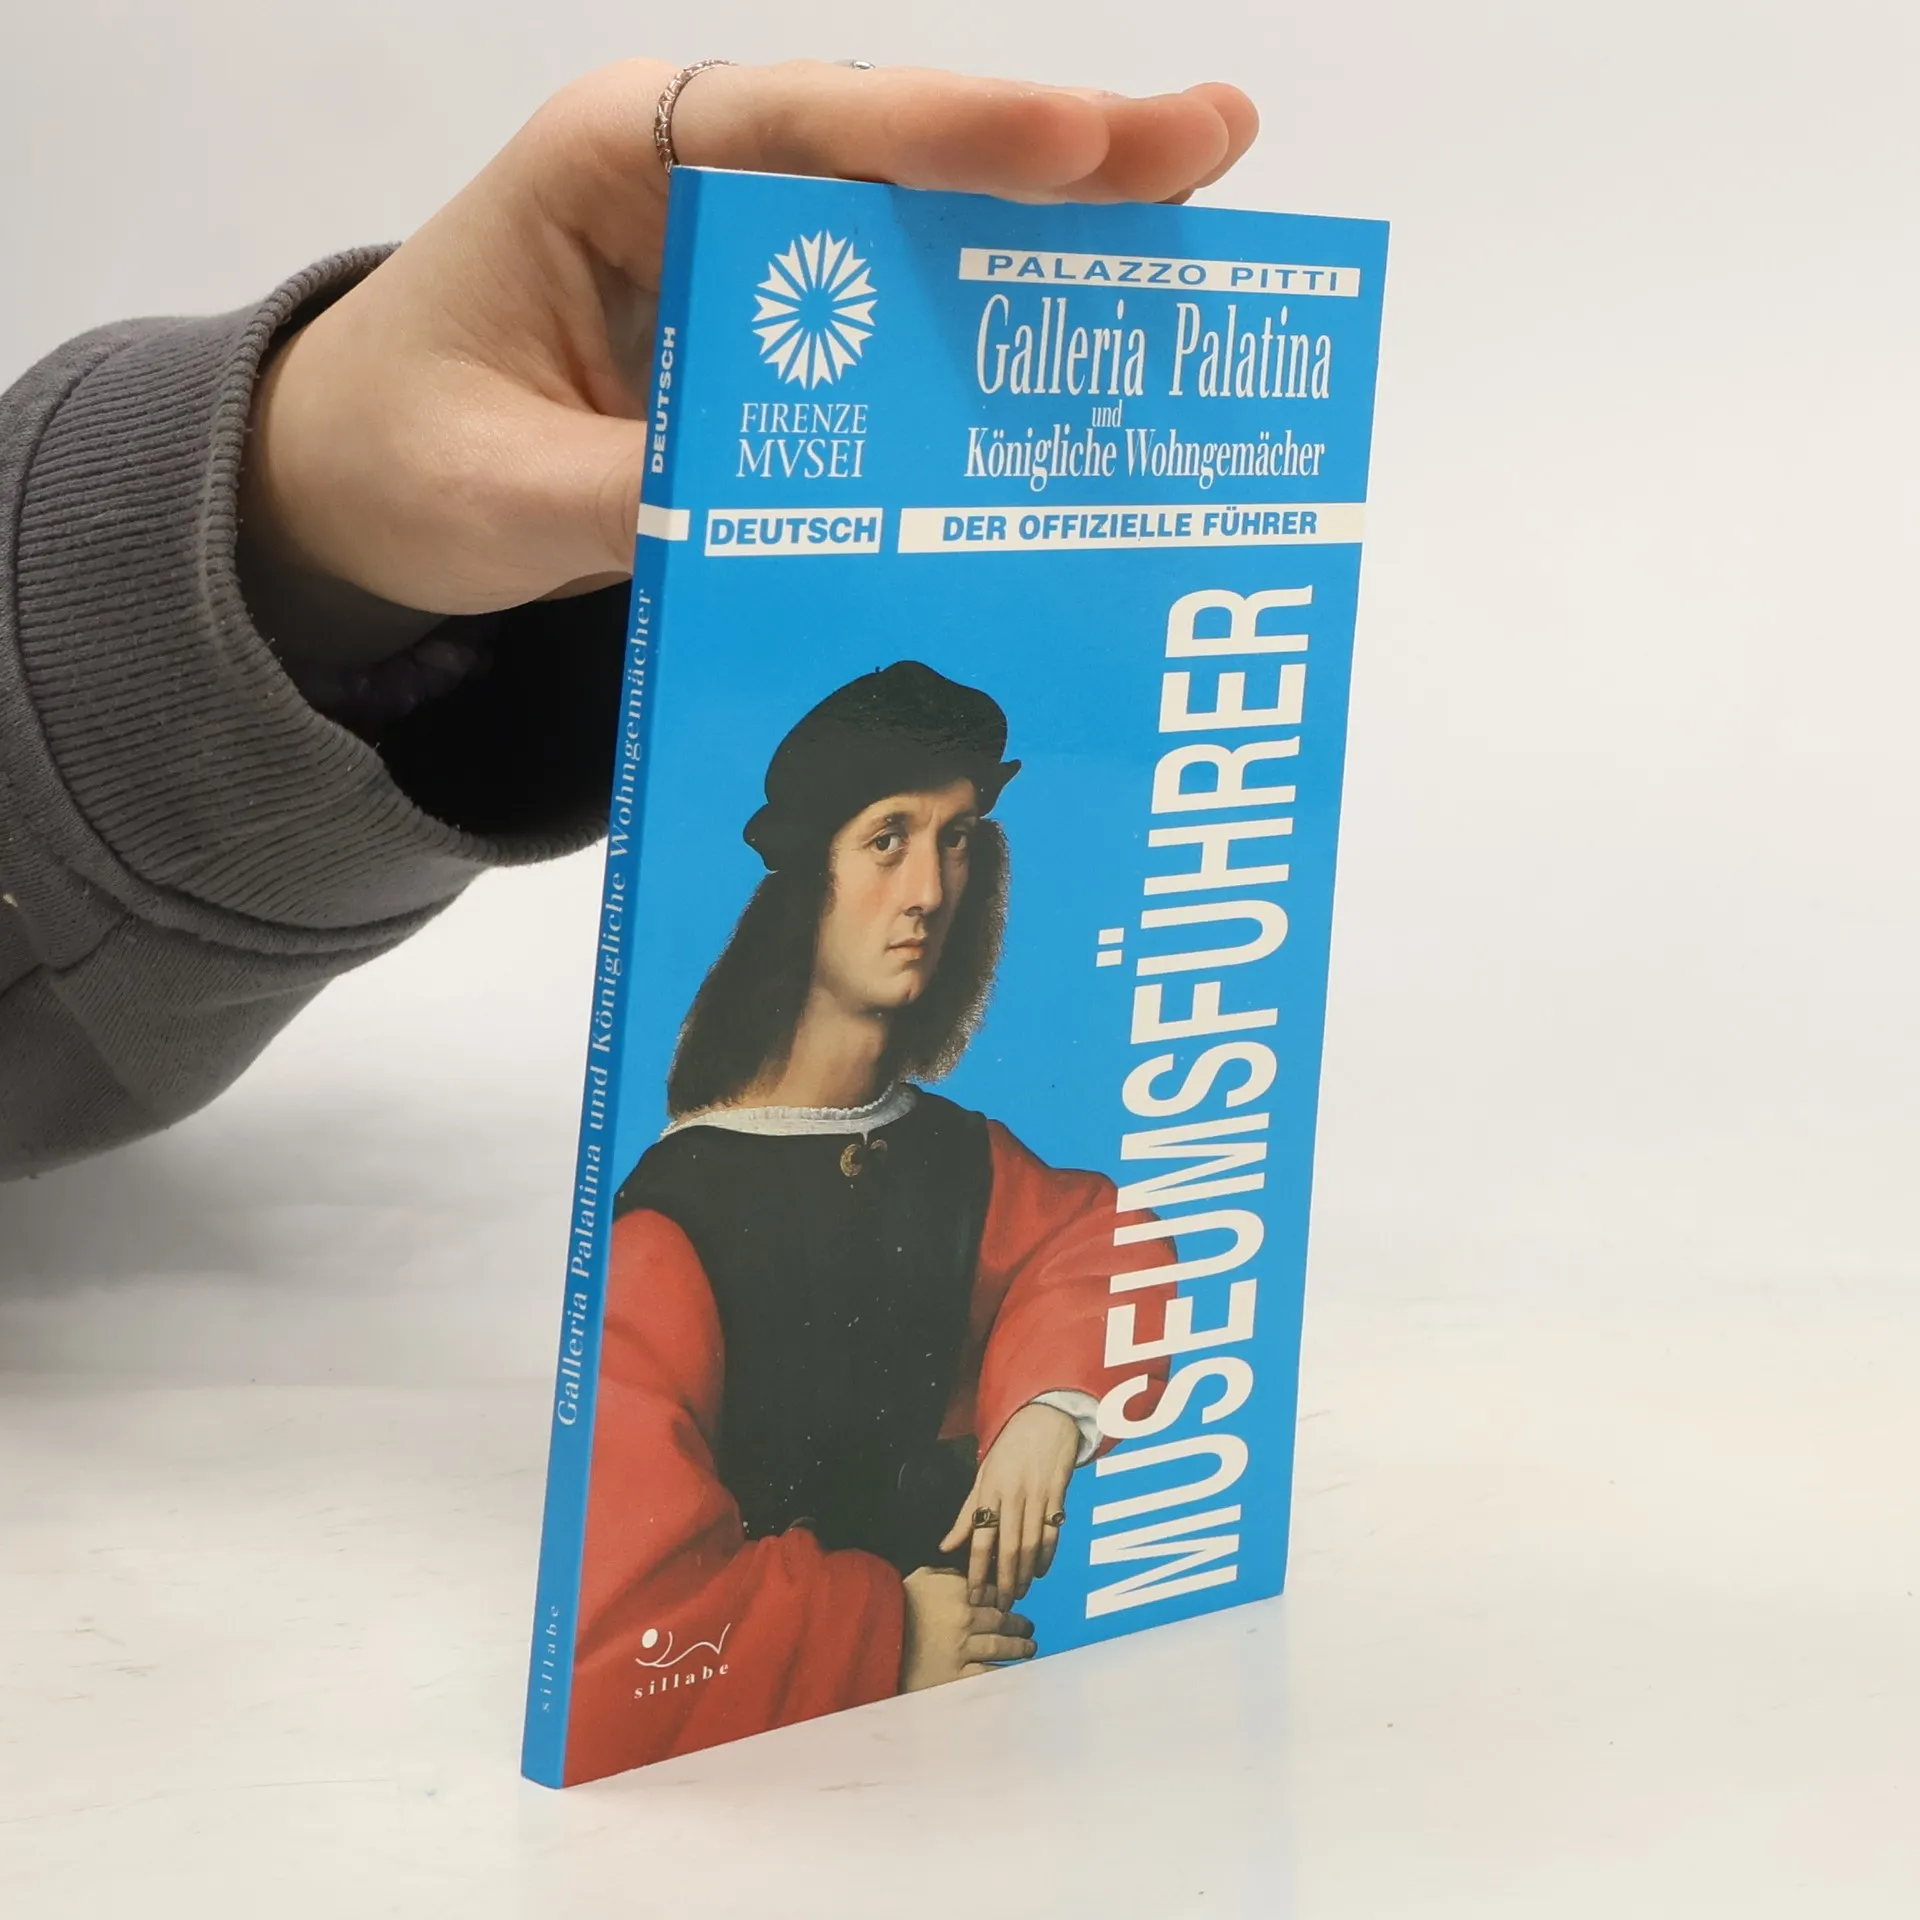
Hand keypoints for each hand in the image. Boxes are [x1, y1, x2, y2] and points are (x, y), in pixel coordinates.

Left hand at [239, 60, 1257, 664]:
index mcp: (614, 163)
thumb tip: (794, 526)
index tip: (1075, 142)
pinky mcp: (774, 334)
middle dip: (1052, 154)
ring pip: (914, 224)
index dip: (946, 134)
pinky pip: (894, 316)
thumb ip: (642, 497)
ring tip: (1195, 212)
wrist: (354, 486)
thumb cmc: (399, 454)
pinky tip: (1086, 333)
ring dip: (1048, 230)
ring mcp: (747, 255)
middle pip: (893, 152)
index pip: (800, 127)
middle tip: (1210, 141)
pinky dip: (987, 324)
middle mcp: (698, 181)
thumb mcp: (502, 489)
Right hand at [899, 1566, 1035, 1690]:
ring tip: (1029, 1648)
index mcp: (958, 1592)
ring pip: (1001, 1647)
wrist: (874, 1635)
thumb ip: (949, 1577)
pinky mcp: (955, 1676)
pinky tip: (1013, 1673)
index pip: (993, 1593)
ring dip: (1019, 1648)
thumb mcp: (922, 1578)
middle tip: (1029, 1627)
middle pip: (1002, 1620)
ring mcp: (962, 1649)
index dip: (1005, 1599)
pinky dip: (1003, 1674)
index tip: (1013, 1604)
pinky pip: (987, 1675)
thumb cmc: (896, 1603)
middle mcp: (965, 1619)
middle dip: (1019, 1624)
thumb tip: (968, 1577)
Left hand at [941, 1401, 1080, 1603]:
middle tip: (1001, 1606)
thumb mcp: (982, 1476)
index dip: (976, 1570)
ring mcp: (1037, 1496)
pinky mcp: (1058, 1495)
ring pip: (1032, 1544)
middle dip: (1004, 1582)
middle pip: (1009, 1548)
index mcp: (989, 1491)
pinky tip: (1040, 1571)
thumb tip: (945, 1547)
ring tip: (1020, 1593)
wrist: (1044, 1419)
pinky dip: (1047, 1555)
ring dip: (1026, 1574)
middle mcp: (1013, 1495)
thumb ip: (966, 1515)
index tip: (973, 1595)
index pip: (980, 1539)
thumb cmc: (1009, 1449)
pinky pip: (1052, 1532)